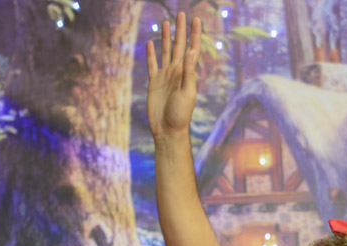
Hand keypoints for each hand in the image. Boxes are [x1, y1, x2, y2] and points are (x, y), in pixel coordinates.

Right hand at [146, 12, 200, 138]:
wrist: (167, 130)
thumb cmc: (180, 115)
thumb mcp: (187, 92)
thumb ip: (188, 72)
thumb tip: (191, 51)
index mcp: (186, 72)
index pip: (192, 48)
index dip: (195, 34)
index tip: (196, 19)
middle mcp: (176, 71)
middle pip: (179, 45)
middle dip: (180, 29)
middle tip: (181, 13)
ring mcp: (165, 76)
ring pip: (165, 51)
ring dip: (166, 37)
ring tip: (166, 22)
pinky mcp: (153, 82)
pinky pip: (152, 64)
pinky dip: (151, 53)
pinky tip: (150, 43)